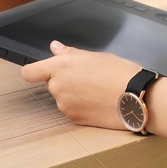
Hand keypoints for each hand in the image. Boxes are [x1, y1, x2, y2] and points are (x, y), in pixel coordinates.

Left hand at [20, 40, 142, 130]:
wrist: (136, 98)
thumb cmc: (119, 74)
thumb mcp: (94, 56)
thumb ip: (70, 53)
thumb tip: (55, 48)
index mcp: (61, 68)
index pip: (30, 72)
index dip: (34, 71)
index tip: (41, 70)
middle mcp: (58, 88)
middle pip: (51, 83)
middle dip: (64, 80)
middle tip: (87, 76)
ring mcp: (65, 106)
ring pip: (62, 97)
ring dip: (73, 94)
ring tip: (96, 89)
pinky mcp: (74, 119)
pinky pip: (72, 110)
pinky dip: (81, 106)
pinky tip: (98, 101)